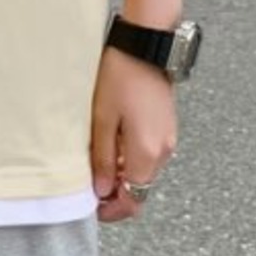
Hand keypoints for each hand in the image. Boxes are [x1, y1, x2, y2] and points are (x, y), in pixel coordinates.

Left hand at [90, 46, 176, 223]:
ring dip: (121, 174)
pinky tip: (111, 143)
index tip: (91, 206)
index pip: (134, 200)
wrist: (146, 45)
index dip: (112, 210)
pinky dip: (130, 158)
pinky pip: (148, 154)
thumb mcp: (101, 119)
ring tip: (95, 160)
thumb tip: (100, 190)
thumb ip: (102, 158)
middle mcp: (163, 151)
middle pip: (140, 188)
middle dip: (114, 193)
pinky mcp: (165, 126)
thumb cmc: (120, 76)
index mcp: (147, 153)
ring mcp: (167, 138)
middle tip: (88, 184)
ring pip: (143, 171)